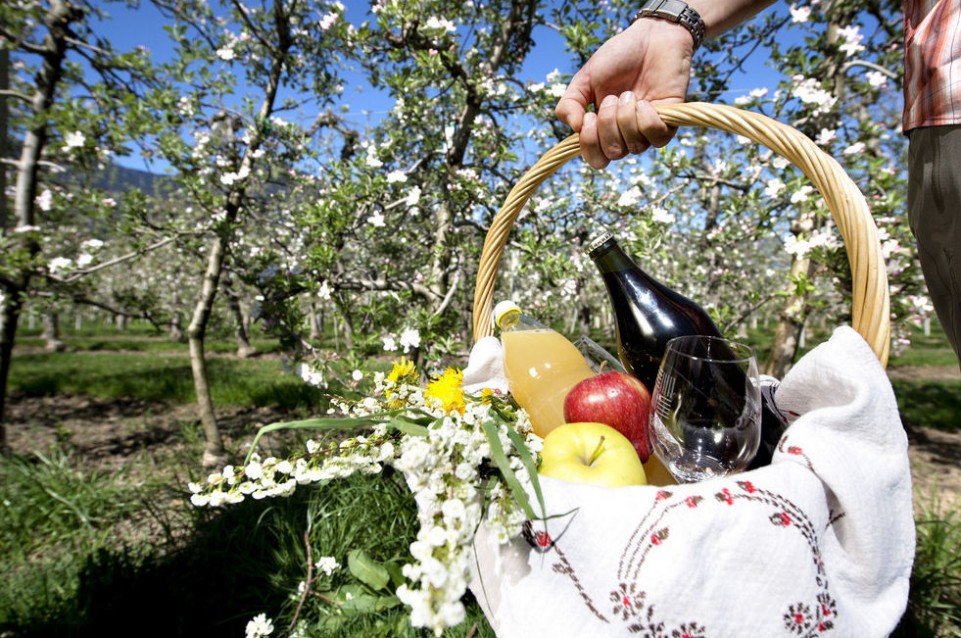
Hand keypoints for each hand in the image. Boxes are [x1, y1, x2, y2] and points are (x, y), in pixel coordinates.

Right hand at [555, 18, 694, 168]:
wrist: (651, 38)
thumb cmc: (618, 58)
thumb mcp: (585, 78)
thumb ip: (570, 103)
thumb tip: (575, 128)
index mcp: (603, 128)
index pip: (596, 158)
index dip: (590, 144)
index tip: (589, 116)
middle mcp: (625, 134)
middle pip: (613, 153)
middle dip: (608, 125)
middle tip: (612, 98)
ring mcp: (647, 130)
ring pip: (634, 146)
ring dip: (626, 118)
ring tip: (629, 94)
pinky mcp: (669, 123)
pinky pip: (656, 138)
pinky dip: (646, 119)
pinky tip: (646, 101)